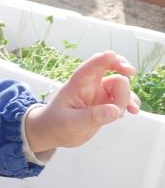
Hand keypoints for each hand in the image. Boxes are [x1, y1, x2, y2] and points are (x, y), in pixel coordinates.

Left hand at [23, 51, 139, 154]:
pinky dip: (131, 102)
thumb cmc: (56, 124)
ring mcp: (100, 94)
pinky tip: (133, 111)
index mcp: (76, 85)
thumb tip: (116, 110)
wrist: (55, 133)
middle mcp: (90, 86)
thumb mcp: (70, 123)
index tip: (111, 55)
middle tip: (130, 72)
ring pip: (120, 85)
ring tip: (118, 114)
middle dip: (120, 66)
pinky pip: (124, 98)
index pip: (88, 69)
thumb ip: (92, 117)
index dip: (99, 60)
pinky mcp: (108, 103)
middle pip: (109, 67)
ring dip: (126, 95)